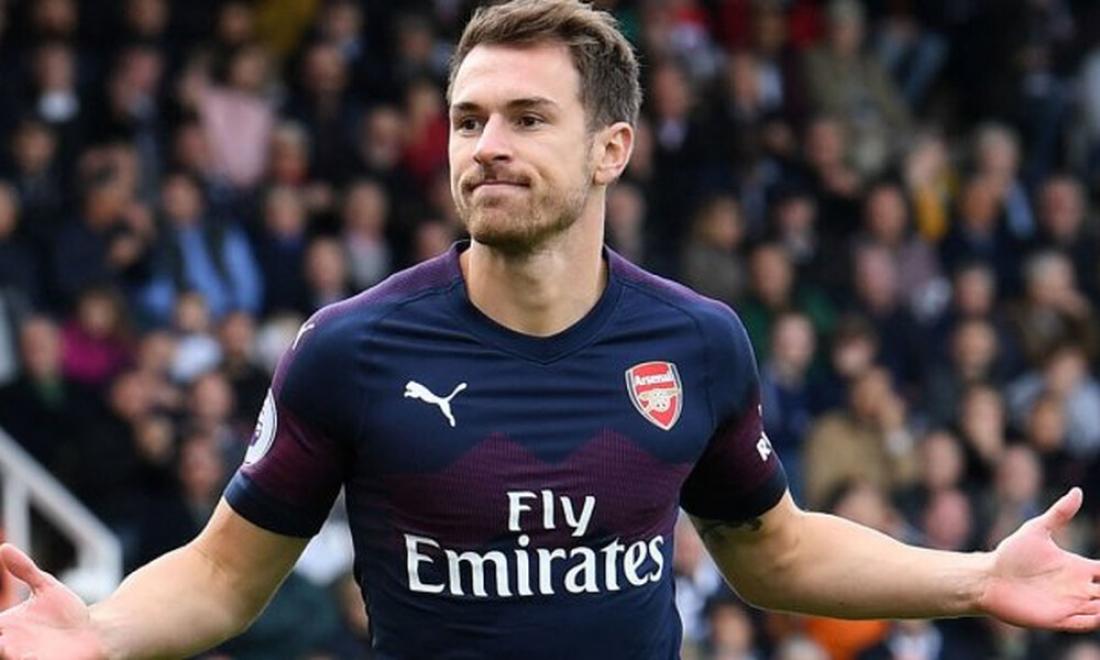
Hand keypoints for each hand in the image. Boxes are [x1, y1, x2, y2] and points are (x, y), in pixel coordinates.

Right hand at [0, 544, 106, 659]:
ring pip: (5, 658)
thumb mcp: (45, 587)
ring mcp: (23, 659)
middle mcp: (7, 647)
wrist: (96, 633)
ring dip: (4, 653)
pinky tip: (27, 656)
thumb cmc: (66, 613)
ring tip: (4, 644)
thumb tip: (5, 547)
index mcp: (3, 629)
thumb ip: (25, 570)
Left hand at [980, 488, 1099, 631]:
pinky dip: (1095, 620)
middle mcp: (1077, 588)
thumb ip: (1059, 513)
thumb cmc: (1011, 554)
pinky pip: (1084, 624)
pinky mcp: (1057, 619)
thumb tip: (1078, 491)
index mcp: (1077, 567)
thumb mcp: (1037, 530)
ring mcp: (1069, 605)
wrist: (988, 578)